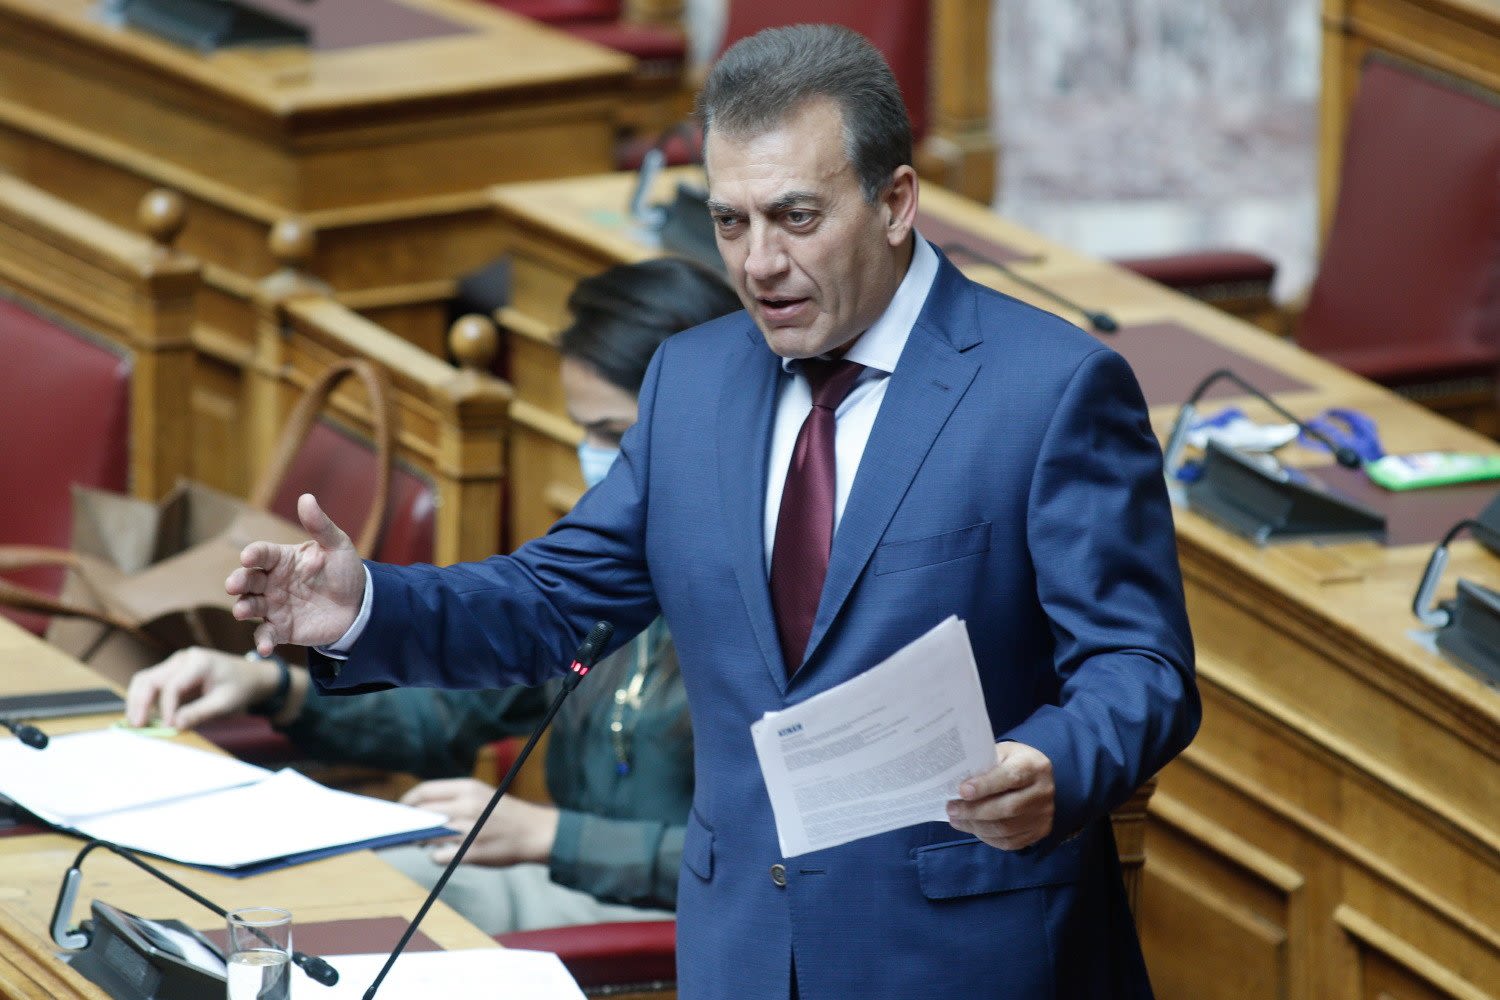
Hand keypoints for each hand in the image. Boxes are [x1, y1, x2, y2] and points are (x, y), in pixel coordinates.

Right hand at [124, 647, 275, 729]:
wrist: (250, 676)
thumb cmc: (240, 688)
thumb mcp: (225, 703)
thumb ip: (200, 712)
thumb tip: (174, 726)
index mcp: (199, 662)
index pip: (172, 685)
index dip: (167, 708)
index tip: (168, 726)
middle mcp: (183, 659)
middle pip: (150, 679)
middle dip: (140, 703)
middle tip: (137, 726)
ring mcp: (175, 664)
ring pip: (145, 680)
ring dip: (137, 701)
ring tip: (136, 723)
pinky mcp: (172, 673)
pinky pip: (151, 685)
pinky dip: (144, 700)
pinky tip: (145, 717)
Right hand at [226, 494, 365, 654]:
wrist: (360, 606)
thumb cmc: (345, 572)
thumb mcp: (337, 546)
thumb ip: (320, 526)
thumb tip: (306, 497)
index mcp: (282, 559)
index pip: (262, 554)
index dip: (254, 554)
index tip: (249, 557)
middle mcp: (272, 582)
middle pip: (248, 580)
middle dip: (238, 581)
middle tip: (233, 584)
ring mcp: (275, 606)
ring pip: (250, 606)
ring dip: (243, 608)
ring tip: (242, 611)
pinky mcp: (282, 629)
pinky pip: (266, 635)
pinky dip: (262, 641)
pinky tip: (265, 646)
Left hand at [400, 778, 559, 867]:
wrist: (535, 832)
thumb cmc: (504, 814)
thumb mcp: (481, 795)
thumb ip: (452, 799)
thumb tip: (418, 810)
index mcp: (468, 788)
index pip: (424, 791)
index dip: (407, 801)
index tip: (400, 809)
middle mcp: (467, 806)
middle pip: (422, 814)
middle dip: (411, 823)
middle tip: (409, 829)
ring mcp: (470, 830)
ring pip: (427, 836)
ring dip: (422, 840)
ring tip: (429, 841)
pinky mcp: (473, 852)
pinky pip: (438, 857)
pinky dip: (436, 857)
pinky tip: (445, 854)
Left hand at [945, 741, 1055, 850]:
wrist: (1036, 777)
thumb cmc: (1012, 762)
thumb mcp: (1001, 753)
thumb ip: (985, 765)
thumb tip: (958, 783)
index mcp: (1035, 766)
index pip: (1010, 777)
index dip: (985, 786)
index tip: (962, 791)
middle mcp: (1044, 792)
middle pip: (1008, 808)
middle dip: (975, 811)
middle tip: (951, 809)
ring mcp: (1044, 815)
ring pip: (1006, 829)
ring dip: (976, 826)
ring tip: (956, 820)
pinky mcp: (1040, 832)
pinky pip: (1009, 842)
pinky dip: (987, 837)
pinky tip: (972, 828)